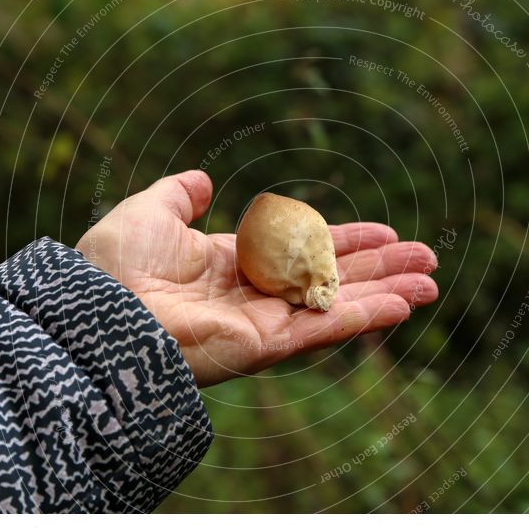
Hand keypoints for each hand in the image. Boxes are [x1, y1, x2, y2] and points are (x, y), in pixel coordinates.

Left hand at [76, 170, 438, 386]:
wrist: (96, 314)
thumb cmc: (113, 266)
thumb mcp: (149, 212)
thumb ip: (178, 195)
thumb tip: (202, 182)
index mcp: (232, 265)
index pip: (303, 251)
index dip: (344, 241)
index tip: (384, 232)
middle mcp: (255, 296)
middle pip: (332, 279)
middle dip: (381, 269)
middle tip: (427, 259)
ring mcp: (263, 323)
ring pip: (338, 305)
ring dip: (388, 293)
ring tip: (432, 283)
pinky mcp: (266, 345)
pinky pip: (324, 328)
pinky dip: (365, 315)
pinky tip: (404, 305)